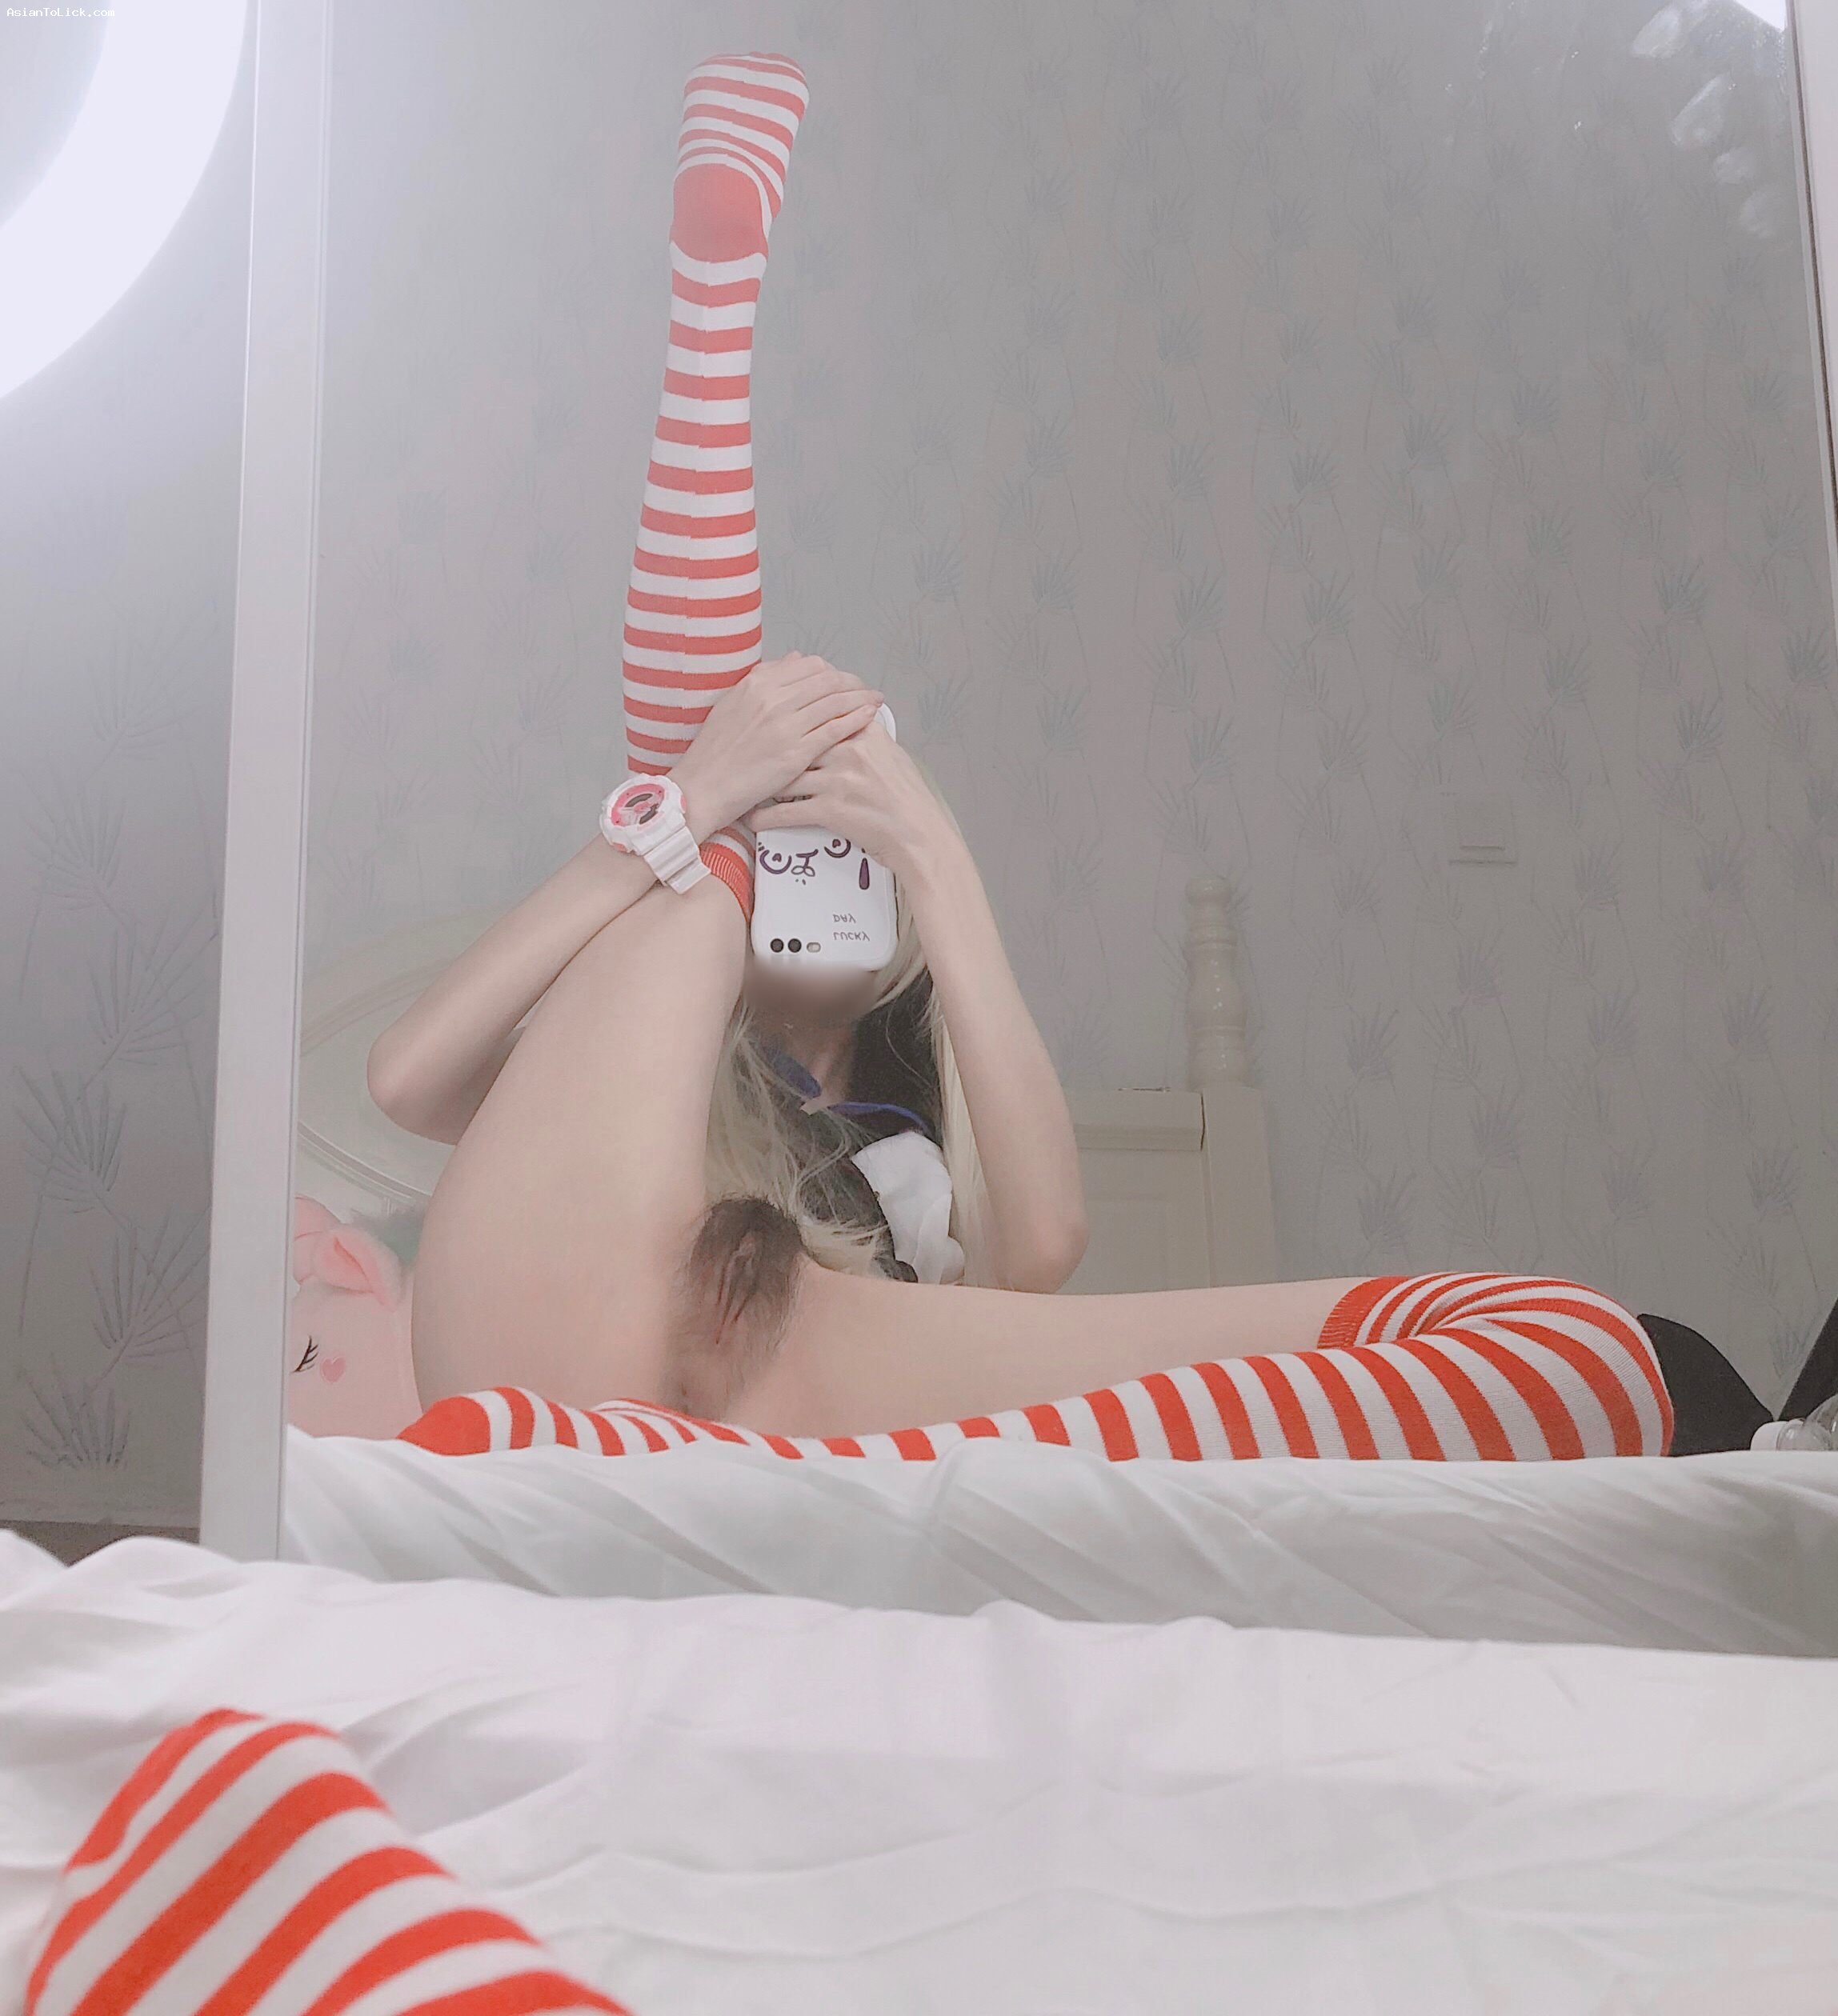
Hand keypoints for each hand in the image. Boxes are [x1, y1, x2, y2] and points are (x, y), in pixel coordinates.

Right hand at [673, 654, 882, 839]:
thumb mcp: (733, 702)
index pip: (808, 666)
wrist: (704, 786)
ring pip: (835, 701)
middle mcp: (774, 699)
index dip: (831, 671)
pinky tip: (869, 716)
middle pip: (827, 680)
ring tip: (875, 699)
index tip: (842, 680)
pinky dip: (856, 719)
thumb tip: (795, 659)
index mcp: (757, 683)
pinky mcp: (796, 753)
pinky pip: (835, 729)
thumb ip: (765, 679)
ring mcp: (786, 726)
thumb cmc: (716, 750)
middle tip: (865, 690)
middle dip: (852, 682)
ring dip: (861, 697)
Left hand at [751, 714, 952, 879]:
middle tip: (750, 754)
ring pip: (786, 776)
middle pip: (796, 741)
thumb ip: (865, 734)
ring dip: (763, 784)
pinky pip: (787, 812)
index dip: (792, 718)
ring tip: (748, 786)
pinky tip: (753, 819)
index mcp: (863, 732)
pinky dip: (765, 817)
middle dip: (771, 750)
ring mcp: (837, 780)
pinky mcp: (830, 810)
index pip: (819, 713)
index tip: (772, 721)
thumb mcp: (891, 753)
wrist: (919, 834)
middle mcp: (847, 750)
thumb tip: (848, 718)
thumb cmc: (908, 797)